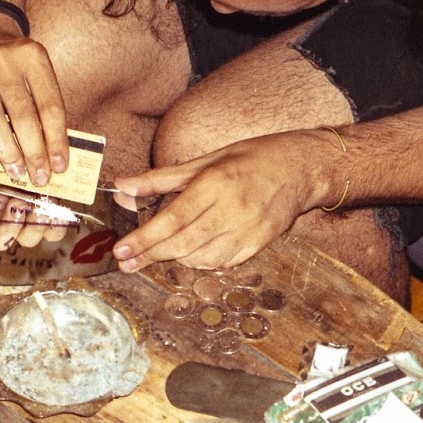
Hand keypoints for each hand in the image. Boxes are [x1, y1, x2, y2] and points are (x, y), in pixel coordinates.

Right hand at [0, 13, 72, 246]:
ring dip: (9, 155)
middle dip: (34, 154)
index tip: (60, 165)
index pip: (50, 106)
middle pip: (23, 118)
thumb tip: (52, 153)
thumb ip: (45, 106)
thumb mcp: (37, 72)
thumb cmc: (16, 64)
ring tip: (19, 172)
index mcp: (33, 57)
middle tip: (40, 177)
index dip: (57, 140)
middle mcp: (4, 63)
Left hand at [0, 152, 68, 251]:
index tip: (57, 212)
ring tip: (14, 202)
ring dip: (11, 225)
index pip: (52, 231)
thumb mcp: (37, 152)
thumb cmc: (15, 143)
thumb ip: (53, 165)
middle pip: (29, 240)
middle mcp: (17, 218)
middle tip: (34, 207)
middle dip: (34, 227)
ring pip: (3, 242)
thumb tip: (68, 169)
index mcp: (37, 207)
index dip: (56, 227)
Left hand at [112, 134, 320, 271]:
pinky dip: (201, 262)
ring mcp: (248, 231)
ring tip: (159, 252)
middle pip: (183, 243)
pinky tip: (191, 253)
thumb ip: (161, 178)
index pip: (172, 219)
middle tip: (126, 262)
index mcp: (216, 184)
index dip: (144, 239)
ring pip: (201, 259)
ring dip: (176, 259)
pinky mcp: (259, 245)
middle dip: (151, 255)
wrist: (301, 168)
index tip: (121, 251)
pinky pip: (222, 263)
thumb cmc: (250, 159)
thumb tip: (122, 186)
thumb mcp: (205, 160)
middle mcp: (233, 210)